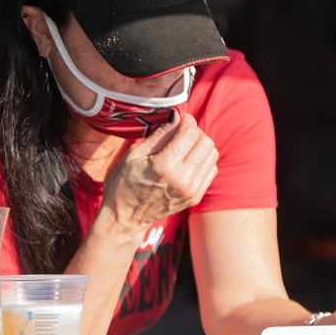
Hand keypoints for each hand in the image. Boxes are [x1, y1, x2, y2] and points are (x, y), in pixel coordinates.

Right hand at [99, 114, 218, 240]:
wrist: (124, 217)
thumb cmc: (123, 183)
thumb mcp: (134, 154)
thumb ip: (160, 135)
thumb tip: (178, 116)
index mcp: (165, 166)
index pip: (190, 133)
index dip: (186, 121)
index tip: (179, 119)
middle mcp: (182, 180)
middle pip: (206, 142)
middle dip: (195, 132)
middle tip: (181, 133)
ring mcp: (191, 191)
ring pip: (212, 155)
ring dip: (201, 146)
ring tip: (184, 147)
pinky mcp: (195, 197)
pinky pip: (211, 170)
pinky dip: (203, 161)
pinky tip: (187, 162)